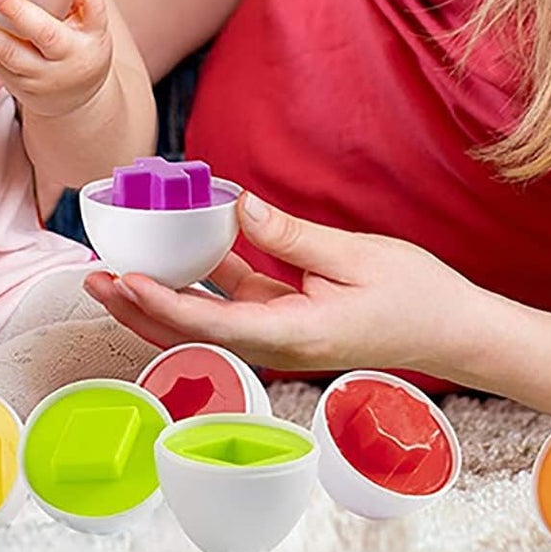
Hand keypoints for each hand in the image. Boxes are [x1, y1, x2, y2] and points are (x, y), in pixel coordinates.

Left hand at [0, 0, 115, 119]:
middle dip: (19, 12)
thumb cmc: (80, 42)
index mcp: (94, 31)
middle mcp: (73, 55)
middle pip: (47, 34)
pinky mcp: (24, 90)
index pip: (92, 3)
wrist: (78, 97)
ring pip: (13, 56)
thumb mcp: (89, 16)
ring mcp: (47, 77)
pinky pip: (0, 68)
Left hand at [83, 191, 490, 376]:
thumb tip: (242, 207)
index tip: (125, 283)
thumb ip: (293, 236)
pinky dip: (200, 284)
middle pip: (192, 333)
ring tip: (117, 271)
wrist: (456, 331)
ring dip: (159, 298)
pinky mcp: (287, 318)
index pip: (212, 325)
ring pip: (205, 321)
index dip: (162, 305)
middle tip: (94, 279)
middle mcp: (279, 344)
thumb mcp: (356, 257)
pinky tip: (179, 253)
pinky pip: (233, 304)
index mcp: (295, 335)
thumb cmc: (416, 296)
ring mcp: (281, 334)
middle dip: (138, 309)